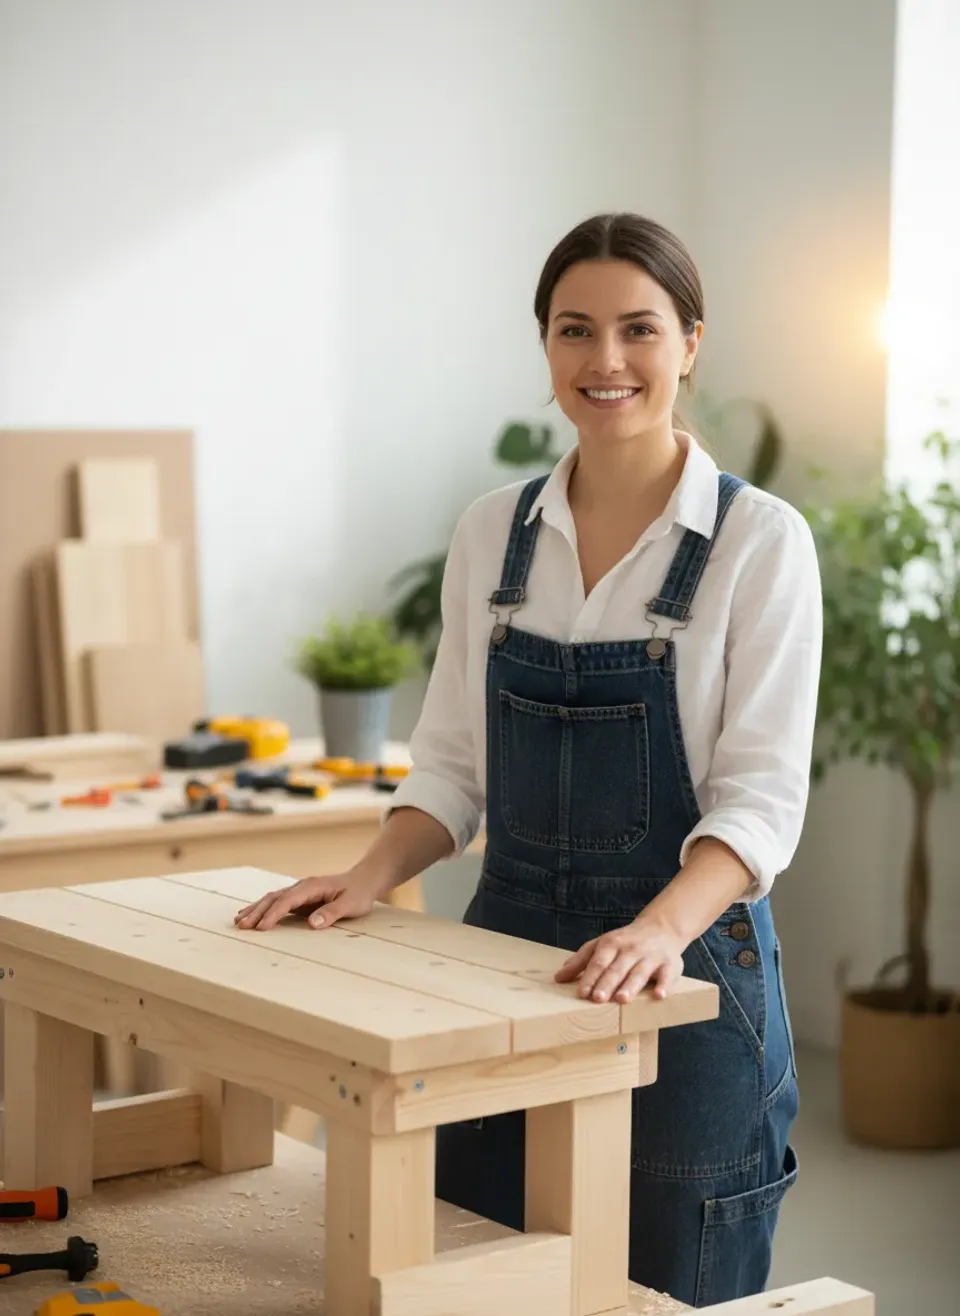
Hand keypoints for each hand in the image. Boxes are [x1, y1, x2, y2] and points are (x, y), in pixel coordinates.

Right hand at [234, 867, 384, 931]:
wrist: (364, 880)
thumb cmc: (358, 893)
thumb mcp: (350, 904)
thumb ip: (331, 913)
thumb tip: (312, 924)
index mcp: (312, 886)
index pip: (288, 901)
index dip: (273, 914)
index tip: (261, 927)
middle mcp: (302, 886)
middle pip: (274, 898)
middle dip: (257, 912)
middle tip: (242, 926)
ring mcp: (299, 891)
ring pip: (272, 899)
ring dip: (256, 910)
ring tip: (239, 922)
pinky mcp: (299, 898)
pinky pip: (277, 903)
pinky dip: (262, 909)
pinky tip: (250, 915)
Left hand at [555, 916, 684, 1002]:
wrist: (661, 928)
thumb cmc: (625, 942)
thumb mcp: (600, 945)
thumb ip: (580, 961)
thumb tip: (558, 978)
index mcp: (612, 944)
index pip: (599, 961)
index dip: (590, 977)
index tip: (582, 992)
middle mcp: (631, 949)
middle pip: (617, 968)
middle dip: (607, 983)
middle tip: (597, 999)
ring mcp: (651, 957)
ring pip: (639, 972)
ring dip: (631, 985)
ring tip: (622, 999)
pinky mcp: (670, 964)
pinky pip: (667, 975)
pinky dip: (664, 985)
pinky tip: (659, 995)